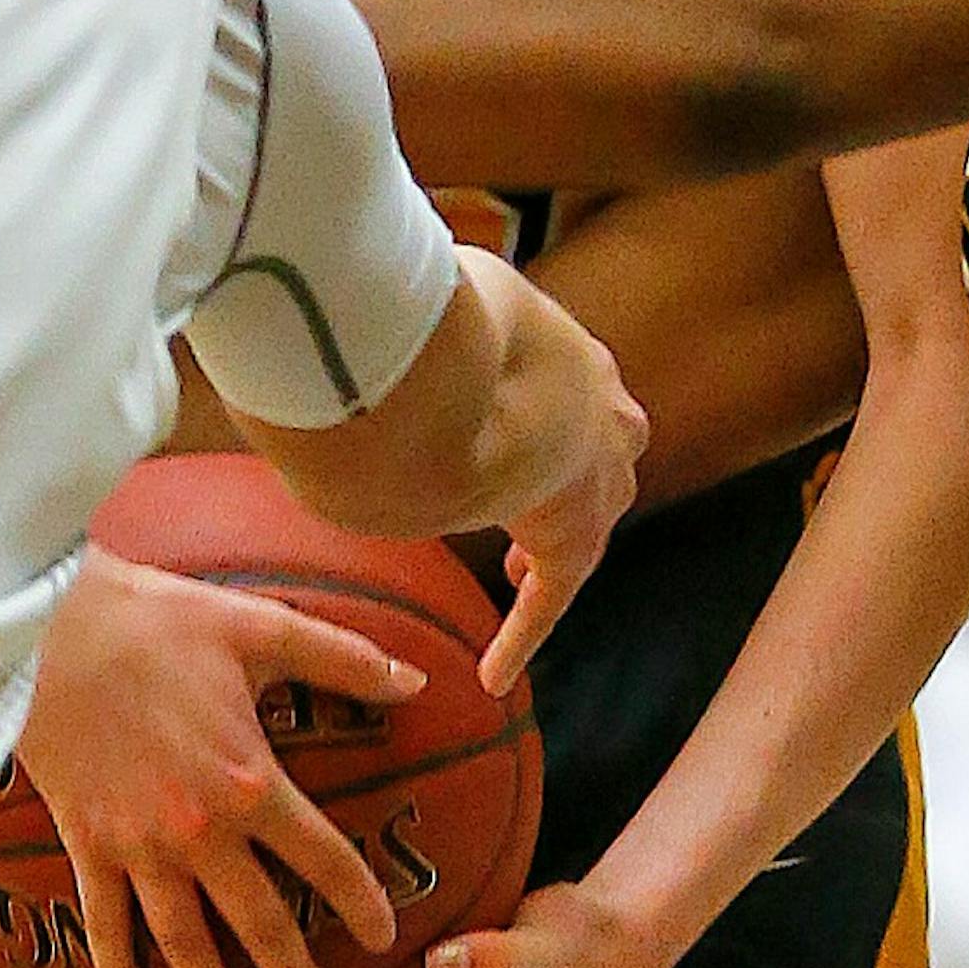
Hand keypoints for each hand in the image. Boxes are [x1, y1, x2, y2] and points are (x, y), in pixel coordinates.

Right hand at [22, 543, 429, 967]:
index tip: (383, 936)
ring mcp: (139, 846)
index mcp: (250, 782)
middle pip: (256, 921)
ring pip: (182, 940)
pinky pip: (105, 922)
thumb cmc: (157, 623)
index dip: (360, 902)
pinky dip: (117, 964)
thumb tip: (415, 681)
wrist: (47, 631)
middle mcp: (199, 831)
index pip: (323, 859)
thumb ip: (342, 659)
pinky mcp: (86, 844)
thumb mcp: (260, 628)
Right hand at [452, 248, 646, 696]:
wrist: (463, 375)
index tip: (527, 421)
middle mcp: (603, 416)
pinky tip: (495, 677)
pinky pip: (550, 599)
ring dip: (554, 542)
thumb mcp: (441, 292)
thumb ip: (417, 303)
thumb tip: (364, 290)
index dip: (554, 408)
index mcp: (574, 357)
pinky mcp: (570, 542)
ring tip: (515, 574)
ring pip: (588, 518)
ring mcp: (597, 480)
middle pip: (604, 452)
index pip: (577, 388)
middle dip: (574, 470)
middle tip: (537, 496)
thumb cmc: (442, 318)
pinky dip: (522, 635)